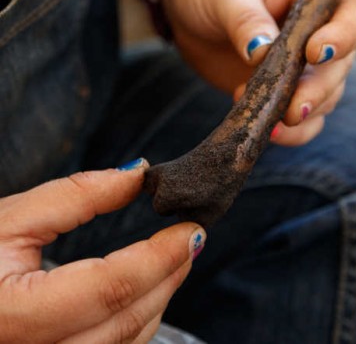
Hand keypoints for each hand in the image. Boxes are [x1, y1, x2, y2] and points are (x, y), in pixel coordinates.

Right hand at [0, 162, 205, 342]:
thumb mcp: (9, 217)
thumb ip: (75, 195)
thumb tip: (138, 173)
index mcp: (8, 317)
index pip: (106, 290)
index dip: (158, 257)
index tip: (193, 228)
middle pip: (121, 325)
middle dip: (167, 278)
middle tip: (192, 238)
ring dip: (157, 303)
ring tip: (174, 259)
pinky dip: (134, 327)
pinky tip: (144, 293)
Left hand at [162, 0, 355, 145]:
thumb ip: (245, 17)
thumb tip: (261, 52)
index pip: (349, 12)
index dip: (341, 36)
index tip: (315, 53)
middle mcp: (320, 28)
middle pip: (341, 63)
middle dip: (319, 88)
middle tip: (294, 108)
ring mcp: (303, 63)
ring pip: (325, 96)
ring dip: (304, 114)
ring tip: (270, 123)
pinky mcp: (283, 89)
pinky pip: (301, 118)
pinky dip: (290, 132)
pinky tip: (265, 130)